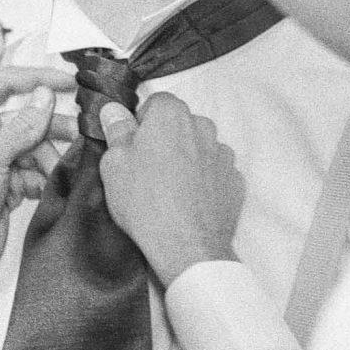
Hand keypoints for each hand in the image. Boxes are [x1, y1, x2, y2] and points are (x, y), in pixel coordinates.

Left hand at [0, 83, 60, 324]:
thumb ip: (22, 126)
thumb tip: (45, 98)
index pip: (3, 82)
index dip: (36, 78)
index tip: (65, 82)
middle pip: (23, 117)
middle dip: (50, 124)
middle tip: (77, 130)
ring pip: (33, 146)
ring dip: (50, 156)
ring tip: (60, 167)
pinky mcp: (4, 187)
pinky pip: (33, 173)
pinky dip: (45, 178)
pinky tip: (50, 185)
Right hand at [98, 93, 244, 287]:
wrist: (187, 247)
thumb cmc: (145, 202)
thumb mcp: (114, 165)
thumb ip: (116, 131)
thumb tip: (114, 110)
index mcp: (172, 115)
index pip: (157, 102)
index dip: (143, 121)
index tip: (133, 145)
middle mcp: (203, 127)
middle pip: (181, 124)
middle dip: (166, 139)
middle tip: (148, 169)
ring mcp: (223, 154)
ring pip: (200, 147)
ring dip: (188, 158)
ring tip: (170, 189)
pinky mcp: (235, 181)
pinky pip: (216, 171)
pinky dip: (205, 180)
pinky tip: (189, 201)